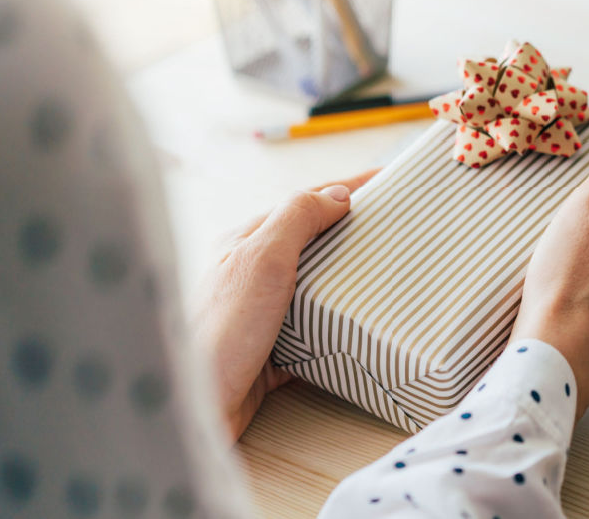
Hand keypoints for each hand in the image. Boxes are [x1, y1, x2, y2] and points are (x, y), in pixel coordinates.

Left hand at [192, 170, 378, 439]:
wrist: (193, 409)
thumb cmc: (220, 331)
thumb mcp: (261, 259)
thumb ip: (297, 219)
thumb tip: (337, 194)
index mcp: (246, 243)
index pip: (304, 203)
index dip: (346, 188)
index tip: (386, 179)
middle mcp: (250, 275)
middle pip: (312, 243)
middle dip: (352, 231)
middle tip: (395, 227)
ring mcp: (261, 315)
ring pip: (315, 287)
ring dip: (350, 278)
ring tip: (387, 272)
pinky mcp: (272, 354)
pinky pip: (316, 332)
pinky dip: (341, 325)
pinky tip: (360, 327)